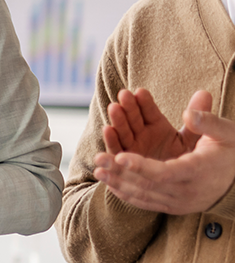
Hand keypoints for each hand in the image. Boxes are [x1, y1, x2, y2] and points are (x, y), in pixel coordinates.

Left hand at [95, 93, 234, 214]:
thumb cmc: (231, 152)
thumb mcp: (227, 133)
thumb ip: (208, 122)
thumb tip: (189, 111)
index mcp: (199, 171)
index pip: (167, 172)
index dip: (142, 165)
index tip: (121, 155)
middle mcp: (187, 191)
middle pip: (148, 184)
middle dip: (120, 171)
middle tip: (98, 158)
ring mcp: (179, 202)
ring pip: (143, 195)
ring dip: (118, 182)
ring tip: (97, 169)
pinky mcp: (172, 206)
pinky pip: (145, 202)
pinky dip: (125, 193)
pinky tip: (108, 182)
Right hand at [103, 88, 206, 159]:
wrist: (184, 188)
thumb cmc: (190, 161)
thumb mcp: (194, 138)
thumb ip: (200, 118)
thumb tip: (205, 93)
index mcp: (158, 127)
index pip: (149, 111)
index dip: (145, 102)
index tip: (141, 92)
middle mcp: (142, 136)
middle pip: (133, 119)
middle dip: (128, 107)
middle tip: (124, 95)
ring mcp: (132, 148)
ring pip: (123, 132)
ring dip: (118, 120)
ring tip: (114, 108)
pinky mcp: (125, 163)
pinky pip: (118, 151)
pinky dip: (112, 140)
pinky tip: (108, 129)